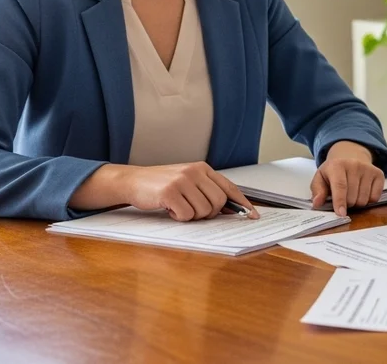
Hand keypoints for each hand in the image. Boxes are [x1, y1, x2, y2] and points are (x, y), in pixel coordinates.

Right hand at [122, 162, 258, 221]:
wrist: (133, 181)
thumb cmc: (162, 185)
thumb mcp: (188, 182)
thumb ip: (208, 191)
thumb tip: (232, 210)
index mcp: (203, 168)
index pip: (230, 187)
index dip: (243, 203)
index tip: (253, 215)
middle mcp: (195, 171)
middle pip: (219, 202)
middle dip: (209, 214)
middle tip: (193, 211)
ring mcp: (182, 180)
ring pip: (204, 211)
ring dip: (191, 216)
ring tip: (178, 207)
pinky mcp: (170, 192)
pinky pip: (186, 215)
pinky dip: (179, 217)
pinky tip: (169, 209)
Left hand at [312, 141, 384, 216]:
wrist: (350, 155)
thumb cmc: (333, 171)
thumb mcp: (320, 177)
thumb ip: (317, 191)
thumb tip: (317, 203)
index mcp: (337, 165)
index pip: (340, 186)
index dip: (340, 202)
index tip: (341, 214)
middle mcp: (355, 165)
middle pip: (352, 197)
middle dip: (346, 204)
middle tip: (343, 198)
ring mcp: (368, 169)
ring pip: (364, 199)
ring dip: (357, 203)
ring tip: (352, 194)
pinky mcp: (379, 174)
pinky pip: (375, 197)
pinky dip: (369, 200)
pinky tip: (362, 192)